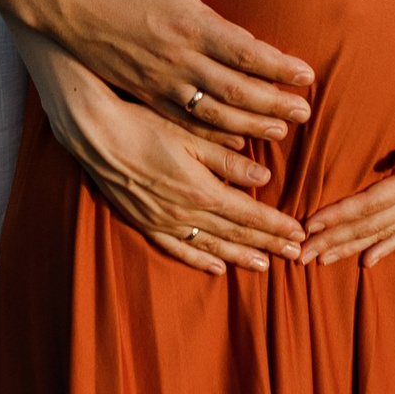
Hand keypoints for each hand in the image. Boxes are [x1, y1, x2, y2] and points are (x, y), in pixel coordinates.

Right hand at [24, 41, 306, 277]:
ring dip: (240, 255)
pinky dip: (199, 260)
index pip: (250, 214)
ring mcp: (164, 221)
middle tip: (295, 253)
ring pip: (211, 245)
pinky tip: (216, 268)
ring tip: (265, 265)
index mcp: (202, 190)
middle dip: (268, 243)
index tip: (299, 233)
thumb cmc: (143, 125)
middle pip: (236, 233)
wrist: (96, 135)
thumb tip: (262, 178)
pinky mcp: (145, 222)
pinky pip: (177, 249)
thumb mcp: (191, 137)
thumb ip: (227, 160)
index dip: (276, 225)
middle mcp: (185, 213)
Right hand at [47, 0, 314, 142]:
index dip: (280, 68)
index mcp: (190, 22)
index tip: (308, 76)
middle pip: (237, 91)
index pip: (247, 53)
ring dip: (249, 125)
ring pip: (213, 113)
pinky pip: (182, 120)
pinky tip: (229, 140)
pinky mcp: (140, 90)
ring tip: (279, 134)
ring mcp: (157, 79)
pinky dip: (210, 135)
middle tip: (305, 114)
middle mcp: (177, 58)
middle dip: (275, 104)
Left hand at [297, 83, 394, 272]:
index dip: (339, 215)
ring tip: (322, 261)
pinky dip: (386, 247)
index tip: (309, 225)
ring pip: (384, 232)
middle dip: (335, 240)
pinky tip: (367, 261)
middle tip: (301, 255)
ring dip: (352, 247)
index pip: (370, 202)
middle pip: (370, 224)